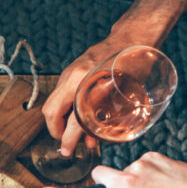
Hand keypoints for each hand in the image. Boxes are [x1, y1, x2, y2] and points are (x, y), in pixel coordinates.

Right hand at [43, 29, 153, 155]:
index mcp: (86, 83)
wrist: (133, 37)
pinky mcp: (73, 70)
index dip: (68, 139)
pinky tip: (81, 114)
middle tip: (66, 142)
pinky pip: (63, 93)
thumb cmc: (135, 63)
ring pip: (55, 102)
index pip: (71, 119)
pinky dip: (68, 107)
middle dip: (56, 130)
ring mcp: (71, 72)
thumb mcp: (127, 92)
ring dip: (62, 120)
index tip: (68, 150)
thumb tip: (97, 137)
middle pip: (51, 110)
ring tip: (77, 133)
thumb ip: (110, 114)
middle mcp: (73, 77)